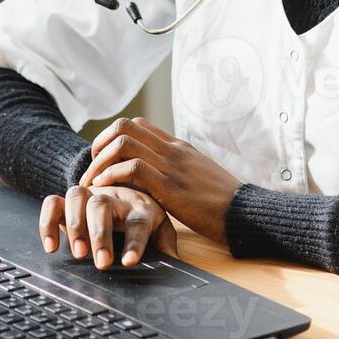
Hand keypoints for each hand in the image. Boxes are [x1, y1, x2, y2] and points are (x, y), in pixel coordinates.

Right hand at [38, 184, 177, 268]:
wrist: (126, 188)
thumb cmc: (144, 218)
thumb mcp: (160, 230)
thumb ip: (166, 247)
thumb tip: (176, 267)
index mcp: (141, 206)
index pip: (139, 220)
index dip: (135, 241)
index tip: (129, 261)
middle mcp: (114, 196)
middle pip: (103, 205)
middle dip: (100, 235)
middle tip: (101, 263)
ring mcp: (90, 194)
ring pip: (77, 197)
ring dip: (75, 226)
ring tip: (78, 254)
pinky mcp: (70, 200)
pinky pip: (53, 202)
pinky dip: (48, 222)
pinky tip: (51, 246)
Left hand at [78, 117, 241, 244]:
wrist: (245, 213)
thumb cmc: (223, 203)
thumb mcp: (199, 177)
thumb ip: (178, 171)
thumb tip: (156, 180)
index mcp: (179, 146)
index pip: (138, 125)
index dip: (112, 138)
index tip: (104, 160)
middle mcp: (173, 150)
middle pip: (125, 125)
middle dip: (100, 144)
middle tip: (93, 168)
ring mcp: (172, 165)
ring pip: (124, 142)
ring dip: (100, 161)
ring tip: (94, 181)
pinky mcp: (171, 186)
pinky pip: (133, 168)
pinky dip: (112, 175)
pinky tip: (106, 189)